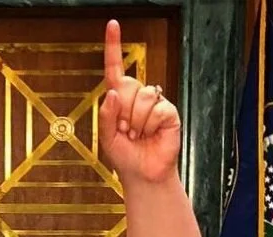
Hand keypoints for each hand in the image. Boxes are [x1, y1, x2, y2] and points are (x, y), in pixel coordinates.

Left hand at [98, 19, 181, 186]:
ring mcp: (154, 103)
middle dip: (123, 112)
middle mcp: (137, 97)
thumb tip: (112, 92)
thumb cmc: (126, 158)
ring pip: (142, 98)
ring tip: (138, 135)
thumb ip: (104, 116)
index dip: (113, 47)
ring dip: (136, 122)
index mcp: (119, 100)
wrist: (144, 175)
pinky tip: (151, 134)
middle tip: (126, 131)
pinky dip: (150, 125)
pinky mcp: (168, 111)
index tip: (112, 25)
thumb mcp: (106, 139)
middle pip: (127, 86)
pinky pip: (156, 109)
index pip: (115, 69)